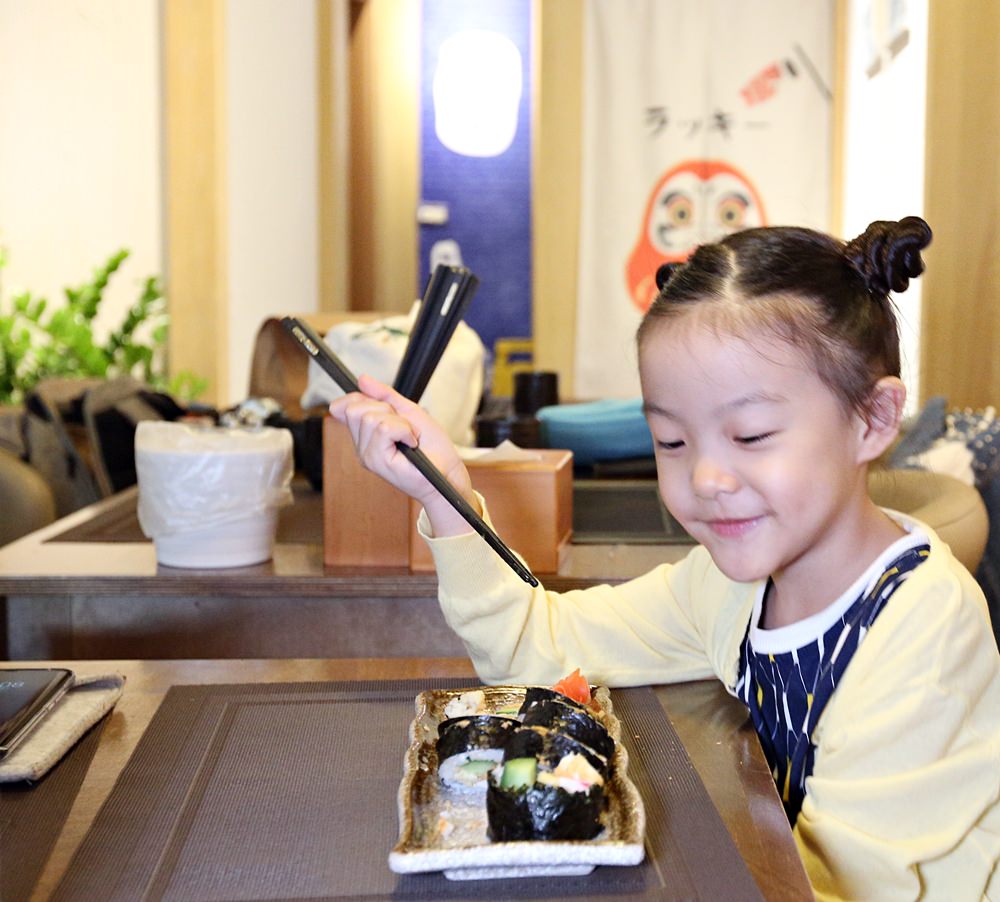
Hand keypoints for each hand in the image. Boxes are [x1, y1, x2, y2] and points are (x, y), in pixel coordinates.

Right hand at [327, 375, 478, 536]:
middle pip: (356, 409)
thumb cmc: (432, 446)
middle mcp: (361, 447)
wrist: (447, 470)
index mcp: (365, 436)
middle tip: (404, 426)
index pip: (344, 407)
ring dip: (399, 422)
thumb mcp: (407, 411)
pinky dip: (404, 430)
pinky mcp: (378, 462)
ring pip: (370, 418)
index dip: (362, 398)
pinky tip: (412, 442)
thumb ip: (384, 396)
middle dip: (385, 409)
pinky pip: (384, 429)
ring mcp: (368, 456)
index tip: (387, 406)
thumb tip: (362, 379)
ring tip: (410, 437)